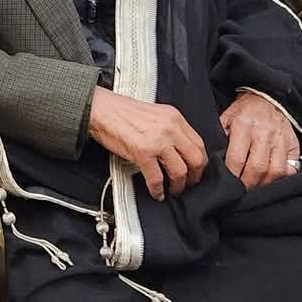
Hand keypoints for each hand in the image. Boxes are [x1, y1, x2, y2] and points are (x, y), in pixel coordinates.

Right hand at [88, 89, 208, 199]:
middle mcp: (169, 128)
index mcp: (174, 117)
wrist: (101, 109)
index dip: (200, 162)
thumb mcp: (155, 114)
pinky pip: (156, 178)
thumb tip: (179, 150)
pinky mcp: (142, 153)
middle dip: (194, 176)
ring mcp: (157, 141)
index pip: (199, 143)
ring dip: (178, 185)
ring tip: (173, 190)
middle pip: (195, 158)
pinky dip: (158, 189)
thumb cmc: (122, 112)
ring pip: (180, 171)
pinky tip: (156, 192)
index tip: (196, 170)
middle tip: (189, 183)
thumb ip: (170, 129)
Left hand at [222, 92, 300, 188]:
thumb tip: (215, 160)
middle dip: (247, 184)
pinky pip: (291, 168)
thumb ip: (221, 137)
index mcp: (244, 125)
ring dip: (264, 184)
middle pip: (257, 167)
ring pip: (276, 171)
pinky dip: (282, 179)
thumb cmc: (245, 111)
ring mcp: (281, 139)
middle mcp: (264, 133)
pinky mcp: (293, 144)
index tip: (226, 184)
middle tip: (240, 191)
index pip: (237, 157)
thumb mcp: (227, 117)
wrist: (269, 97)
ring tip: (255, 188)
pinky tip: (271, 182)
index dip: (231, 175)